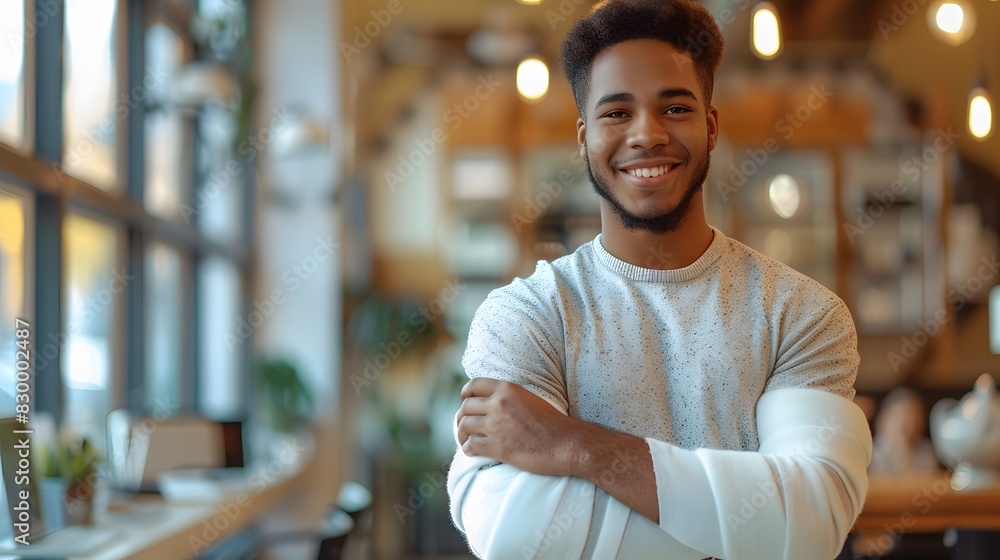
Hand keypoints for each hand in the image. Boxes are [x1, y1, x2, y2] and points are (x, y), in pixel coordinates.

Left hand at [456, 378, 584, 476]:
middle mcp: (498, 404)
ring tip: (465, 439)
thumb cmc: (553, 424)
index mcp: (507, 389)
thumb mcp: (530, 399)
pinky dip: (467, 449)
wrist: (567, 444)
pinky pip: (471, 445)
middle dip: (462, 417)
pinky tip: (471, 451)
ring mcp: (496, 425)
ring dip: (462, 434)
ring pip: (465, 426)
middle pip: (466, 407)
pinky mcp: (497, 446)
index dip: (465, 394)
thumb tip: (494, 403)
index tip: (465, 401)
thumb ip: (510, 398)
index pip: (474, 385)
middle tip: (465, 425)